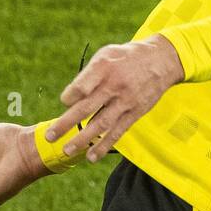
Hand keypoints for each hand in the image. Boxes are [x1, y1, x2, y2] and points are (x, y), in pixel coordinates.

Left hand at [45, 34, 184, 162]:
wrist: (161, 61)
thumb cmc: (126, 58)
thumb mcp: (106, 54)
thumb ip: (88, 75)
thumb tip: (70, 98)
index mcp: (104, 67)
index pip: (81, 86)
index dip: (69, 96)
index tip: (65, 101)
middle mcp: (114, 85)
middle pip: (86, 107)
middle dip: (66, 123)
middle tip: (50, 136)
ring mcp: (125, 101)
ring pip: (101, 124)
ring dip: (83, 139)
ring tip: (67, 151)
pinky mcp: (135, 113)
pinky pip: (118, 132)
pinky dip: (104, 145)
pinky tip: (91, 156)